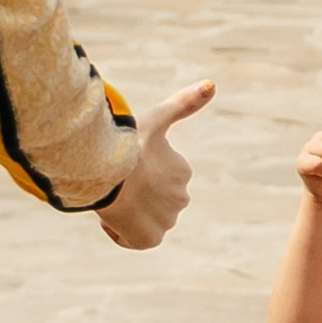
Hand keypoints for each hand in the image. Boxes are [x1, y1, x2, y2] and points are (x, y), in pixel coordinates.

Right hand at [95, 79, 212, 248]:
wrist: (109, 171)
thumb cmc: (128, 142)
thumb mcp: (157, 117)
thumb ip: (184, 103)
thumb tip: (212, 83)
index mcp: (182, 172)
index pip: (154, 177)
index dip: (133, 171)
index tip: (123, 162)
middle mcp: (181, 199)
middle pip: (148, 200)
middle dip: (132, 194)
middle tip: (116, 180)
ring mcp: (167, 221)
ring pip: (141, 219)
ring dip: (126, 212)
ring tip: (114, 195)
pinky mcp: (150, 239)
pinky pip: (133, 239)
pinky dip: (121, 231)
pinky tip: (113, 215)